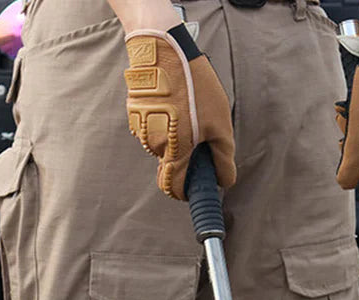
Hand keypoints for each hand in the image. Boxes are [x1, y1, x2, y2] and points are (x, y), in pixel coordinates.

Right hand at [124, 24, 235, 198]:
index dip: (184, 193)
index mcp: (174, 150)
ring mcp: (140, 127)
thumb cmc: (194, 86)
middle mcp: (153, 143)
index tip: (193, 190)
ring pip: (161, 144)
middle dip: (185, 158)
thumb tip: (224, 181)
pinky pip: (152, 125)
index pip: (172, 187)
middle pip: (169, 163)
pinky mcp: (134, 111)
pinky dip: (163, 121)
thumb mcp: (220, 124)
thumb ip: (223, 158)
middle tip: (201, 138)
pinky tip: (174, 102)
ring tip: (189, 111)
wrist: (162, 47)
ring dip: (175, 137)